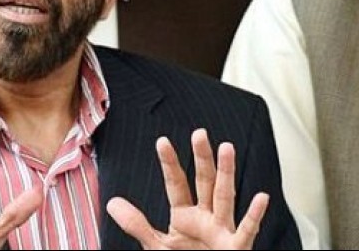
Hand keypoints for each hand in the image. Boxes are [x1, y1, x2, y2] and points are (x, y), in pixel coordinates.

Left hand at [107, 129, 268, 249]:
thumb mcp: (156, 245)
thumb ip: (136, 224)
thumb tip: (111, 203)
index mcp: (185, 216)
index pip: (176, 184)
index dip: (169, 163)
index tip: (162, 141)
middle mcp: (206, 218)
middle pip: (203, 182)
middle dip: (202, 158)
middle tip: (199, 133)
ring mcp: (222, 232)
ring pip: (224, 197)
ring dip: (226, 173)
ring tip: (227, 147)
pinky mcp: (236, 248)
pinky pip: (246, 231)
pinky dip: (254, 216)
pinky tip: (261, 197)